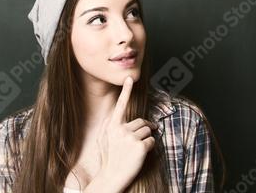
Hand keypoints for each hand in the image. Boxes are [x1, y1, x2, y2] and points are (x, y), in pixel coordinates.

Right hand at [95, 76, 158, 190]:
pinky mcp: (140, 147)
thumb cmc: (108, 159)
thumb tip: (115, 115)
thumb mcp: (103, 139)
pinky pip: (152, 141)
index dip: (126, 90)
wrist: (110, 177)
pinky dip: (149, 147)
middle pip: (141, 122)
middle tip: (137, 142)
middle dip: (144, 130)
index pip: (121, 105)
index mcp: (111, 125)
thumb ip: (109, 126)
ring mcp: (130, 138)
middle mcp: (120, 129)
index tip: (130, 78)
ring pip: (148, 131)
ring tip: (135, 150)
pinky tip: (139, 155)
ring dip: (146, 139)